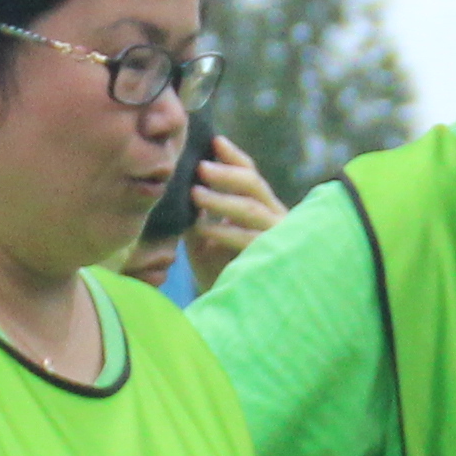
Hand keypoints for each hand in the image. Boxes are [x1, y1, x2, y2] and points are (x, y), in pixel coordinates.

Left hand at [184, 137, 284, 285]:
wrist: (233, 313)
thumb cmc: (219, 272)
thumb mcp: (203, 237)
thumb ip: (197, 214)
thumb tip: (180, 185)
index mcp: (260, 207)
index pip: (249, 174)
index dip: (234, 157)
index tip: (214, 141)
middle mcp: (273, 217)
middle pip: (253, 184)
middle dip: (227, 173)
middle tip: (201, 167)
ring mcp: (275, 237)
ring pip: (251, 209)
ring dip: (222, 200)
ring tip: (196, 194)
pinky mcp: (271, 259)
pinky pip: (248, 240)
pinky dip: (224, 233)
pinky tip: (204, 230)